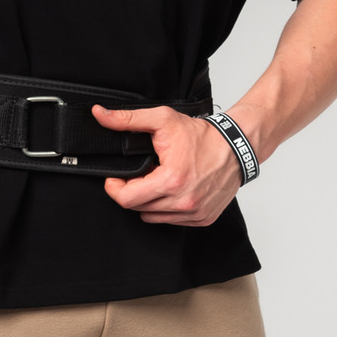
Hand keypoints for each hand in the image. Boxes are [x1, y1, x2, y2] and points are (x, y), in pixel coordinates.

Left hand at [93, 105, 242, 225]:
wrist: (237, 147)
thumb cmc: (203, 135)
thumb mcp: (163, 119)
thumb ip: (127, 119)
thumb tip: (99, 115)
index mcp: (171, 180)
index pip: (126, 199)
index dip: (115, 187)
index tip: (116, 178)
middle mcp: (184, 202)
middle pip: (138, 209)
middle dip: (133, 192)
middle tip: (141, 175)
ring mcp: (194, 213)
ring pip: (153, 218)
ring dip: (149, 202)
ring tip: (158, 181)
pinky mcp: (203, 218)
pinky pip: (172, 221)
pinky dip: (167, 209)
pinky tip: (174, 190)